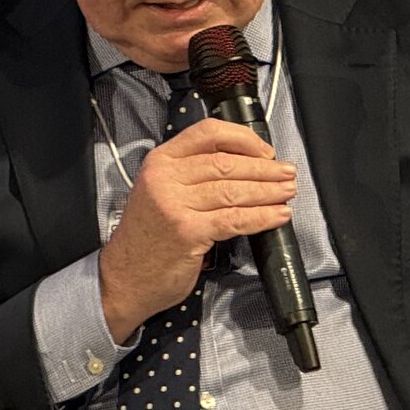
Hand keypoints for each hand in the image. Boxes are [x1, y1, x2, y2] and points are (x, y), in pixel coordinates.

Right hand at [98, 118, 296, 341]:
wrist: (123, 276)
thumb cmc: (147, 237)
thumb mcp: (160, 192)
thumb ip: (191, 174)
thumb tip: (244, 164)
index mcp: (159, 162)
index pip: (208, 133)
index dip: (244, 138)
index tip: (265, 150)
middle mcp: (164, 178)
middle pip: (226, 163)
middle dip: (265, 169)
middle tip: (286, 174)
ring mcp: (174, 204)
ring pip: (234, 190)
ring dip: (268, 192)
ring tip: (286, 193)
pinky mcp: (188, 231)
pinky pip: (235, 219)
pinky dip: (262, 217)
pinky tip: (276, 216)